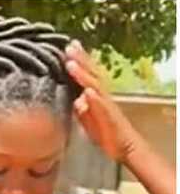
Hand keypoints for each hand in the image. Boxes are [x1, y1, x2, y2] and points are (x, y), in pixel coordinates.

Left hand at [65, 41, 142, 163]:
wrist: (124, 147)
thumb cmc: (106, 131)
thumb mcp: (88, 118)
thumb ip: (81, 107)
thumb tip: (75, 98)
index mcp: (96, 95)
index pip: (88, 73)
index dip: (80, 60)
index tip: (69, 47)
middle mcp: (103, 96)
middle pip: (92, 73)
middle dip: (81, 59)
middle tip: (69, 46)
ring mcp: (107, 105)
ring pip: (95, 85)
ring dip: (83, 74)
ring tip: (72, 63)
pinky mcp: (109, 117)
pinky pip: (102, 106)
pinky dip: (94, 98)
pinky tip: (86, 92)